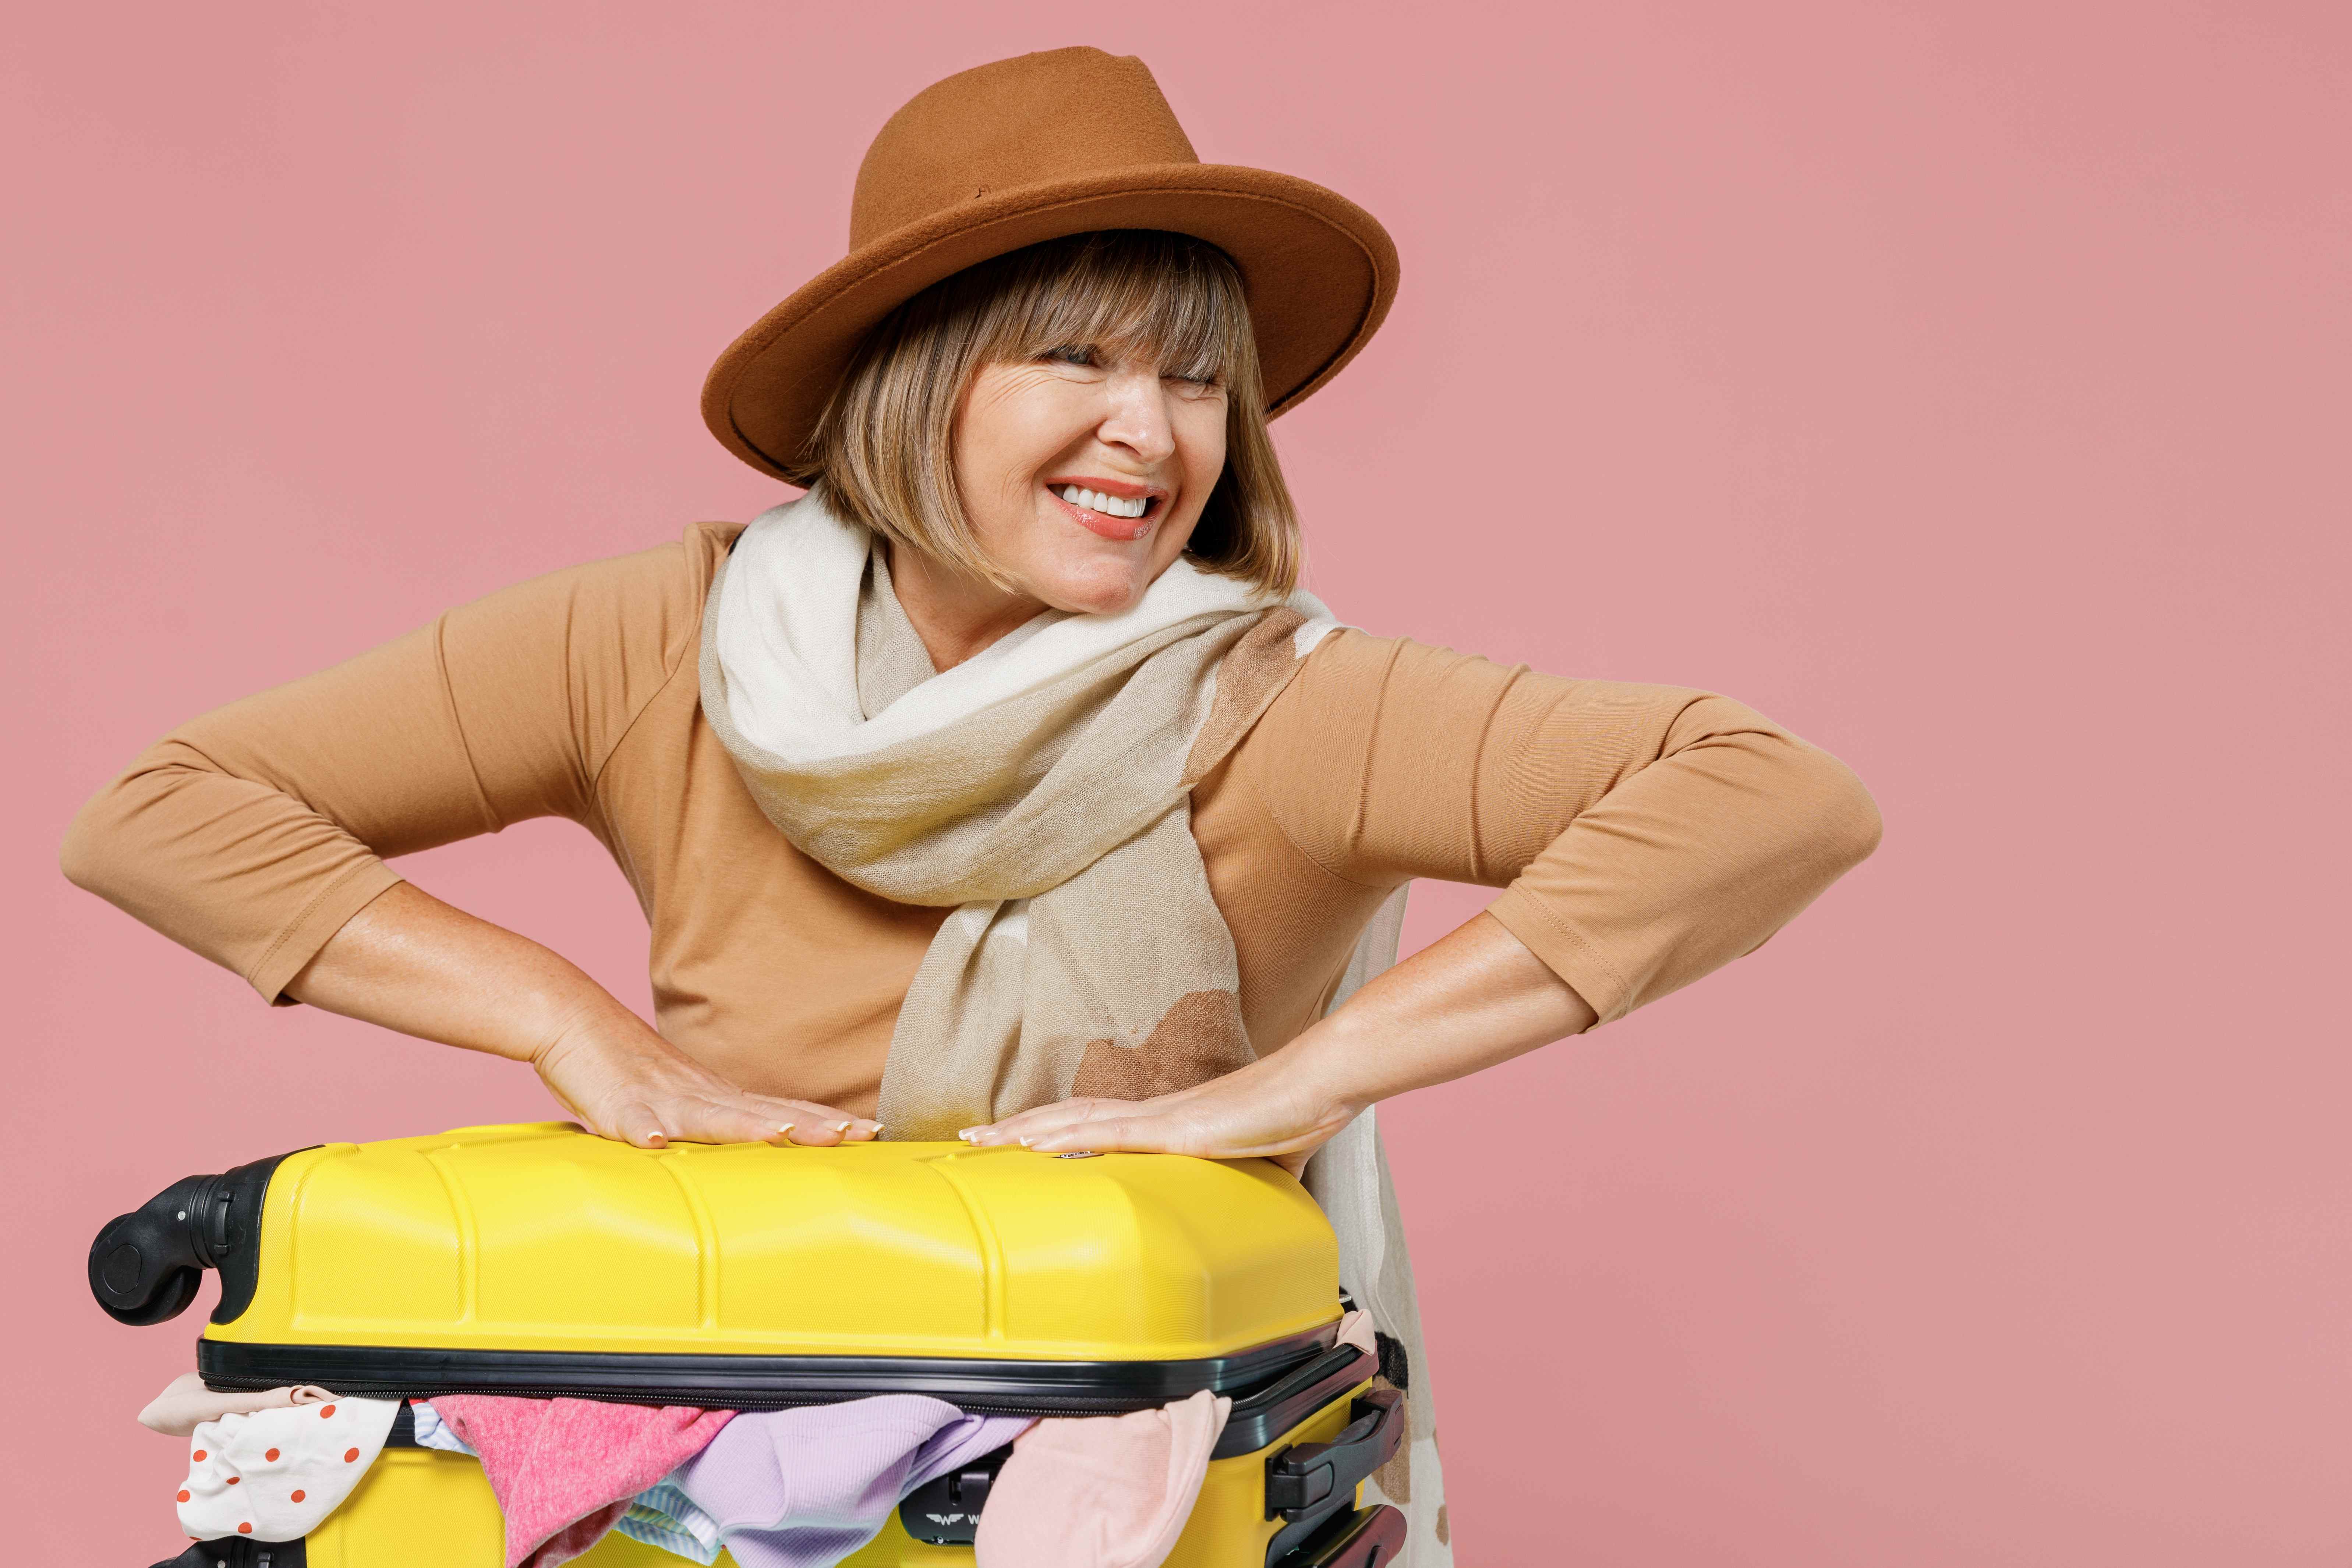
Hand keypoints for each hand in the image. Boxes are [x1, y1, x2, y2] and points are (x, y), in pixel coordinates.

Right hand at [533, 1004, 880, 1149]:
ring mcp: (660, 1097)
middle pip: (765, 1110)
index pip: (783, 1108)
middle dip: (814, 1125)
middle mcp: (698, 1093)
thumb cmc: (626, 1067)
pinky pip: (632, 1121)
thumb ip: (713, 1122)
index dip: (826, 1120)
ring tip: (782, 1135)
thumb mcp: (679, 1100)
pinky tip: (656, 1142)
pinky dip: (645, 1131)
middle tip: (861, 1133)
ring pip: (710, 1114)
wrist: (572, 1020)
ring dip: (747, 1127)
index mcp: (716, 1095)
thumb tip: (758, 1139)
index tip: (871, 1130)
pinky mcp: (618, 1104)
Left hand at [955, 1041, 1361, 1177]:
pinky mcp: (1174, 1130)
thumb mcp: (1261, 1163)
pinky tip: (1034, 1144)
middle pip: (1069, 1117)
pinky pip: (1106, 1132)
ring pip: (1074, 1121)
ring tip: (981, 1142)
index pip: (1096, 1121)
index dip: (1053, 1127)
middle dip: (1018, 1130)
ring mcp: (1160, 1119)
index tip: (1016, 1138)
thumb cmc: (1295, 1115)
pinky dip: (1064, 1137)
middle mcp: (1154, 1114)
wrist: (1319, 1085)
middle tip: (971, 1140)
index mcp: (1169, 1122)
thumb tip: (1253, 1211)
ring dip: (1024, 1132)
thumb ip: (1244, 1184)